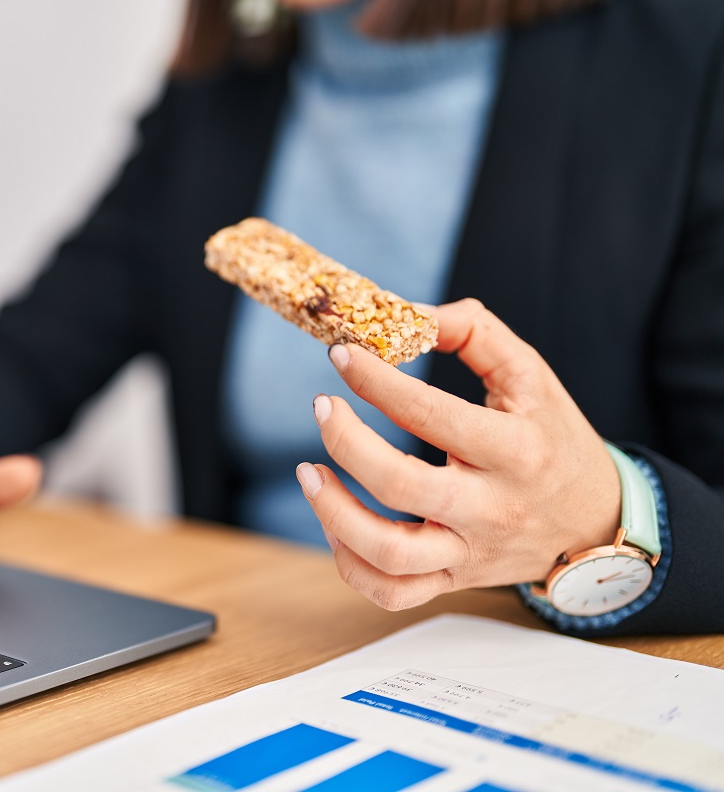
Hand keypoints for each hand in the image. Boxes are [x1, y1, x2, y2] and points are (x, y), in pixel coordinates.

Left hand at [295, 298, 620, 610]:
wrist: (596, 520)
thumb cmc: (553, 439)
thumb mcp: (531, 376)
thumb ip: (474, 333)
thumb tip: (408, 314)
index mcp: (514, 449)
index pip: (430, 413)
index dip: (376, 381)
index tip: (342, 356)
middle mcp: (491, 507)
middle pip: (401, 485)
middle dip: (346, 442)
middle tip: (322, 407)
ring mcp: (469, 552)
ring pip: (389, 554)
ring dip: (334, 513)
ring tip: (308, 472)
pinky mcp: (453, 579)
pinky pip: (391, 592)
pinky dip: (350, 564)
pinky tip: (334, 523)